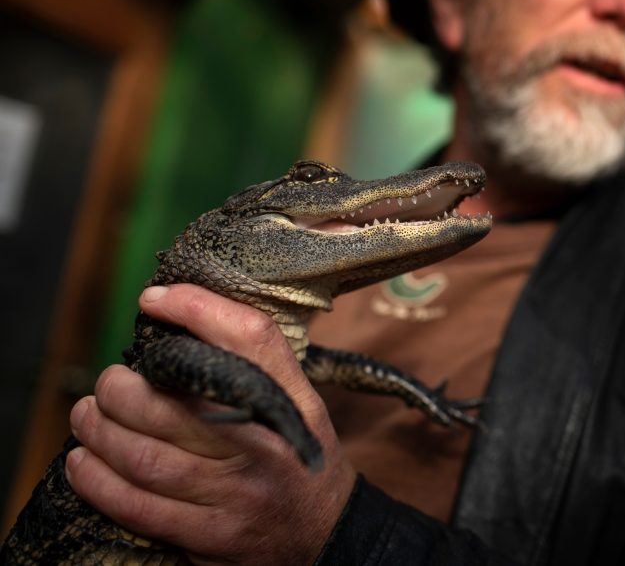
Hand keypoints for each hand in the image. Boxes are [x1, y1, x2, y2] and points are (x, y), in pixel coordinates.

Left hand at [66, 284, 355, 564]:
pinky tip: (85, 463)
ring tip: (86, 416)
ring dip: (100, 433)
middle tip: (108, 383)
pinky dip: (99, 482)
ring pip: (145, 458)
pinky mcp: (213, 537)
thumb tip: (180, 311)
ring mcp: (239, 495)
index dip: (196, 310)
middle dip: (121, 390)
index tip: (153, 300)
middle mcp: (268, 447)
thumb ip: (252, 363)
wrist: (327, 532)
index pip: (250, 340)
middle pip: (175, 405)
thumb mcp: (297, 402)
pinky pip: (140, 507)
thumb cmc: (298, 456)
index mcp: (294, 403)